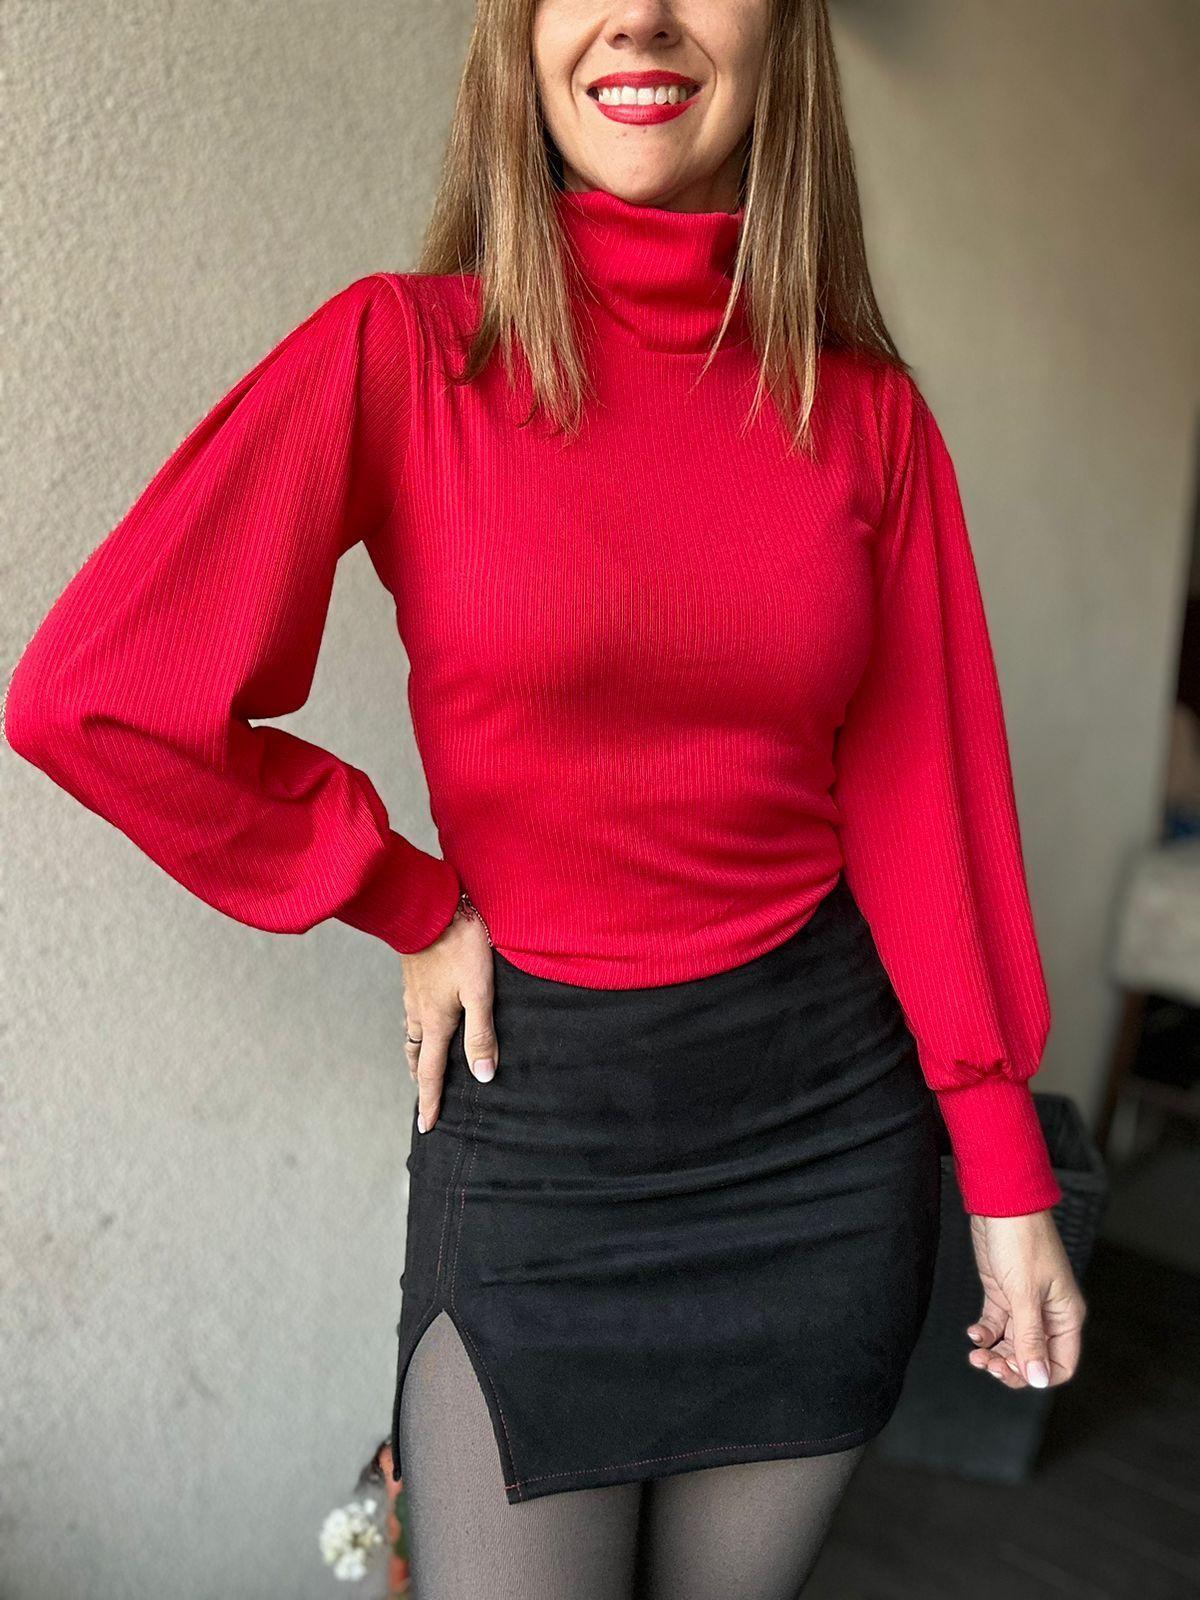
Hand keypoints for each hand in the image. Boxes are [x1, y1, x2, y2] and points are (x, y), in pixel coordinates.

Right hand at [400, 903, 498, 1133]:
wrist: (428, 906)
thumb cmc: (460, 947)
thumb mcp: (479, 992)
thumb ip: (481, 1034)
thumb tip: (482, 1077)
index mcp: (435, 1022)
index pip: (432, 1072)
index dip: (431, 1101)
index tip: (427, 1127)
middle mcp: (419, 1012)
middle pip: (417, 1056)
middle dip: (421, 1080)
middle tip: (424, 1099)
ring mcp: (413, 993)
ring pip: (412, 1033)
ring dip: (416, 1054)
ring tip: (420, 1065)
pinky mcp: (414, 976)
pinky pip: (411, 1013)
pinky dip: (416, 1029)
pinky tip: (423, 1019)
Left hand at [964, 1210, 1086, 1389]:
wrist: (1001, 1204)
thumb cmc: (1022, 1241)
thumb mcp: (1024, 1294)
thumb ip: (1030, 1338)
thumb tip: (1038, 1379)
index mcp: (1065, 1316)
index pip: (1061, 1363)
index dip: (1039, 1375)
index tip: (1011, 1372)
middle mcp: (1048, 1313)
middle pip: (1033, 1357)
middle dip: (1010, 1366)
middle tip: (987, 1364)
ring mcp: (1024, 1303)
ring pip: (1013, 1343)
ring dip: (995, 1352)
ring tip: (976, 1353)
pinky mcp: (1003, 1293)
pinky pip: (997, 1325)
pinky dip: (986, 1333)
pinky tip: (974, 1334)